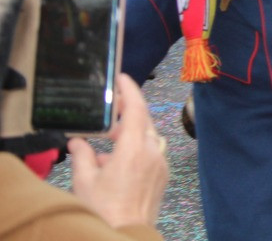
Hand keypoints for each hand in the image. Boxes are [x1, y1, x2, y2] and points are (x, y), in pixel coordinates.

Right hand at [68, 74, 168, 228]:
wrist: (125, 235)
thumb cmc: (104, 210)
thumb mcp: (84, 181)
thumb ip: (82, 155)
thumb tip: (78, 142)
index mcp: (133, 150)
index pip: (137, 110)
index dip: (130, 90)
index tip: (123, 78)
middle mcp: (151, 153)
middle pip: (144, 122)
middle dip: (127, 114)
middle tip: (111, 112)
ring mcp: (160, 164)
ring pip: (149, 137)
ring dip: (131, 134)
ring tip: (109, 144)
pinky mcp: (163, 176)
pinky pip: (152, 153)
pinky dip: (138, 150)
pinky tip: (120, 163)